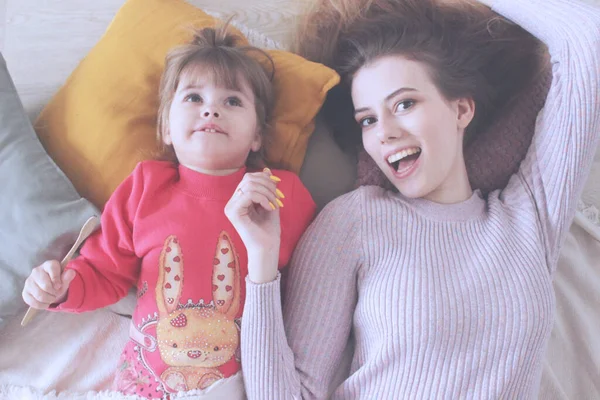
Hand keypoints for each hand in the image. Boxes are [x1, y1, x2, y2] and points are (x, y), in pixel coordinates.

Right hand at [22, 260, 75, 308]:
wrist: (50, 287)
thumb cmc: (58, 281)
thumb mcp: (65, 278)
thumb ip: (68, 276)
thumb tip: (71, 272)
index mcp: (48, 265)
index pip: (52, 268)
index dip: (56, 279)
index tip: (59, 286)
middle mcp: (36, 271)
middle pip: (45, 285)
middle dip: (54, 293)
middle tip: (57, 293)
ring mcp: (29, 282)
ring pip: (39, 295)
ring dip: (49, 300)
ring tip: (52, 298)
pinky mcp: (25, 292)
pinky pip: (33, 302)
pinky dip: (42, 305)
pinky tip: (46, 302)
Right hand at [225, 168, 283, 282]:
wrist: (267, 248)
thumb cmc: (268, 229)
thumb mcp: (270, 202)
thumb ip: (267, 187)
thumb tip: (266, 169)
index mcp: (239, 199)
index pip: (249, 178)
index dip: (266, 180)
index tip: (278, 192)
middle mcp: (231, 202)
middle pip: (249, 179)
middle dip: (268, 186)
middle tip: (278, 199)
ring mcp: (230, 207)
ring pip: (250, 185)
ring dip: (268, 193)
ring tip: (275, 205)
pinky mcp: (233, 212)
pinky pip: (249, 194)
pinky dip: (263, 198)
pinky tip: (269, 208)